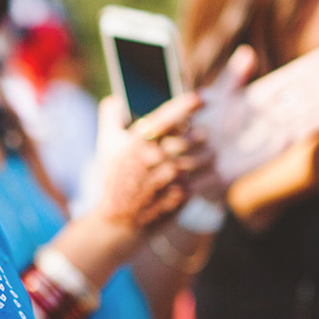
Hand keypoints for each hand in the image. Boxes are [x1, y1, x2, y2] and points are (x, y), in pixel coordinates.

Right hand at [92, 92, 215, 235]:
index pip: (170, 116)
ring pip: (207, 155)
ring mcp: (172, 177)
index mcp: (140, 141)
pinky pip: (209, 176)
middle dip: (202, 134)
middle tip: (203, 135)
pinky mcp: (183, 194)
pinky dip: (212, 171)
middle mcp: (158, 157)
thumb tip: (115, 99)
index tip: (204, 98)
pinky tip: (210, 170)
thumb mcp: (106, 145)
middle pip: (196, 135)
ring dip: (210, 152)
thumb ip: (110, 117)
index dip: (189, 104)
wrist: (120, 220)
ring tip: (209, 152)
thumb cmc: (116, 178)